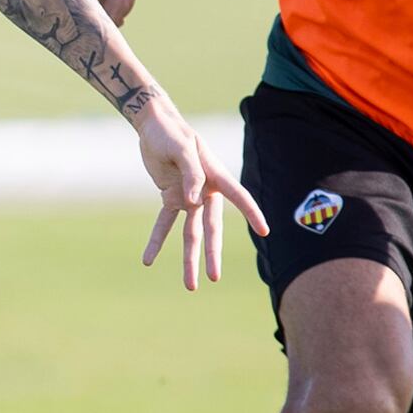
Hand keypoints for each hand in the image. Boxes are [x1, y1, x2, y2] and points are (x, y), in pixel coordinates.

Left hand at [134, 100, 266, 291]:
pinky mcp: (171, 198)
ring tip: (190, 285)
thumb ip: (190, 174)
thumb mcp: (181, 149)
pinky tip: (148, 260)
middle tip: (214, 278)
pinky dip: (156, 240)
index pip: (238, 197)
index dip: (251, 214)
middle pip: (211, 227)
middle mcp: (206, 190)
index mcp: (216, 175)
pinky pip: (164, 223)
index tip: (265, 232)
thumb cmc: (172, 134)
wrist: (154, 126)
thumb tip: (193, 203)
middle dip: (211, 253)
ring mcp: (189, 196)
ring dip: (188, 258)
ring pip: (190, 232)